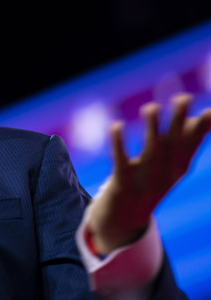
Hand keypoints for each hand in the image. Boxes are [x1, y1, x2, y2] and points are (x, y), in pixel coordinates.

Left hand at [87, 93, 210, 253]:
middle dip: (178, 121)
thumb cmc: (151, 182)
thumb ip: (188, 139)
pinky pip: (120, 162)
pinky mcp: (122, 184)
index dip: (202, 126)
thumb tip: (207, 114)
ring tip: (151, 106)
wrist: (124, 220)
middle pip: (173, 144)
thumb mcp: (173, 163)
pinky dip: (118, 145)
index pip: (192, 143)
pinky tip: (115, 126)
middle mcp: (166, 173)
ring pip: (150, 152)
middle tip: (183, 97)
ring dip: (151, 129)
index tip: (210, 109)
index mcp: (179, 167)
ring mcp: (145, 180)